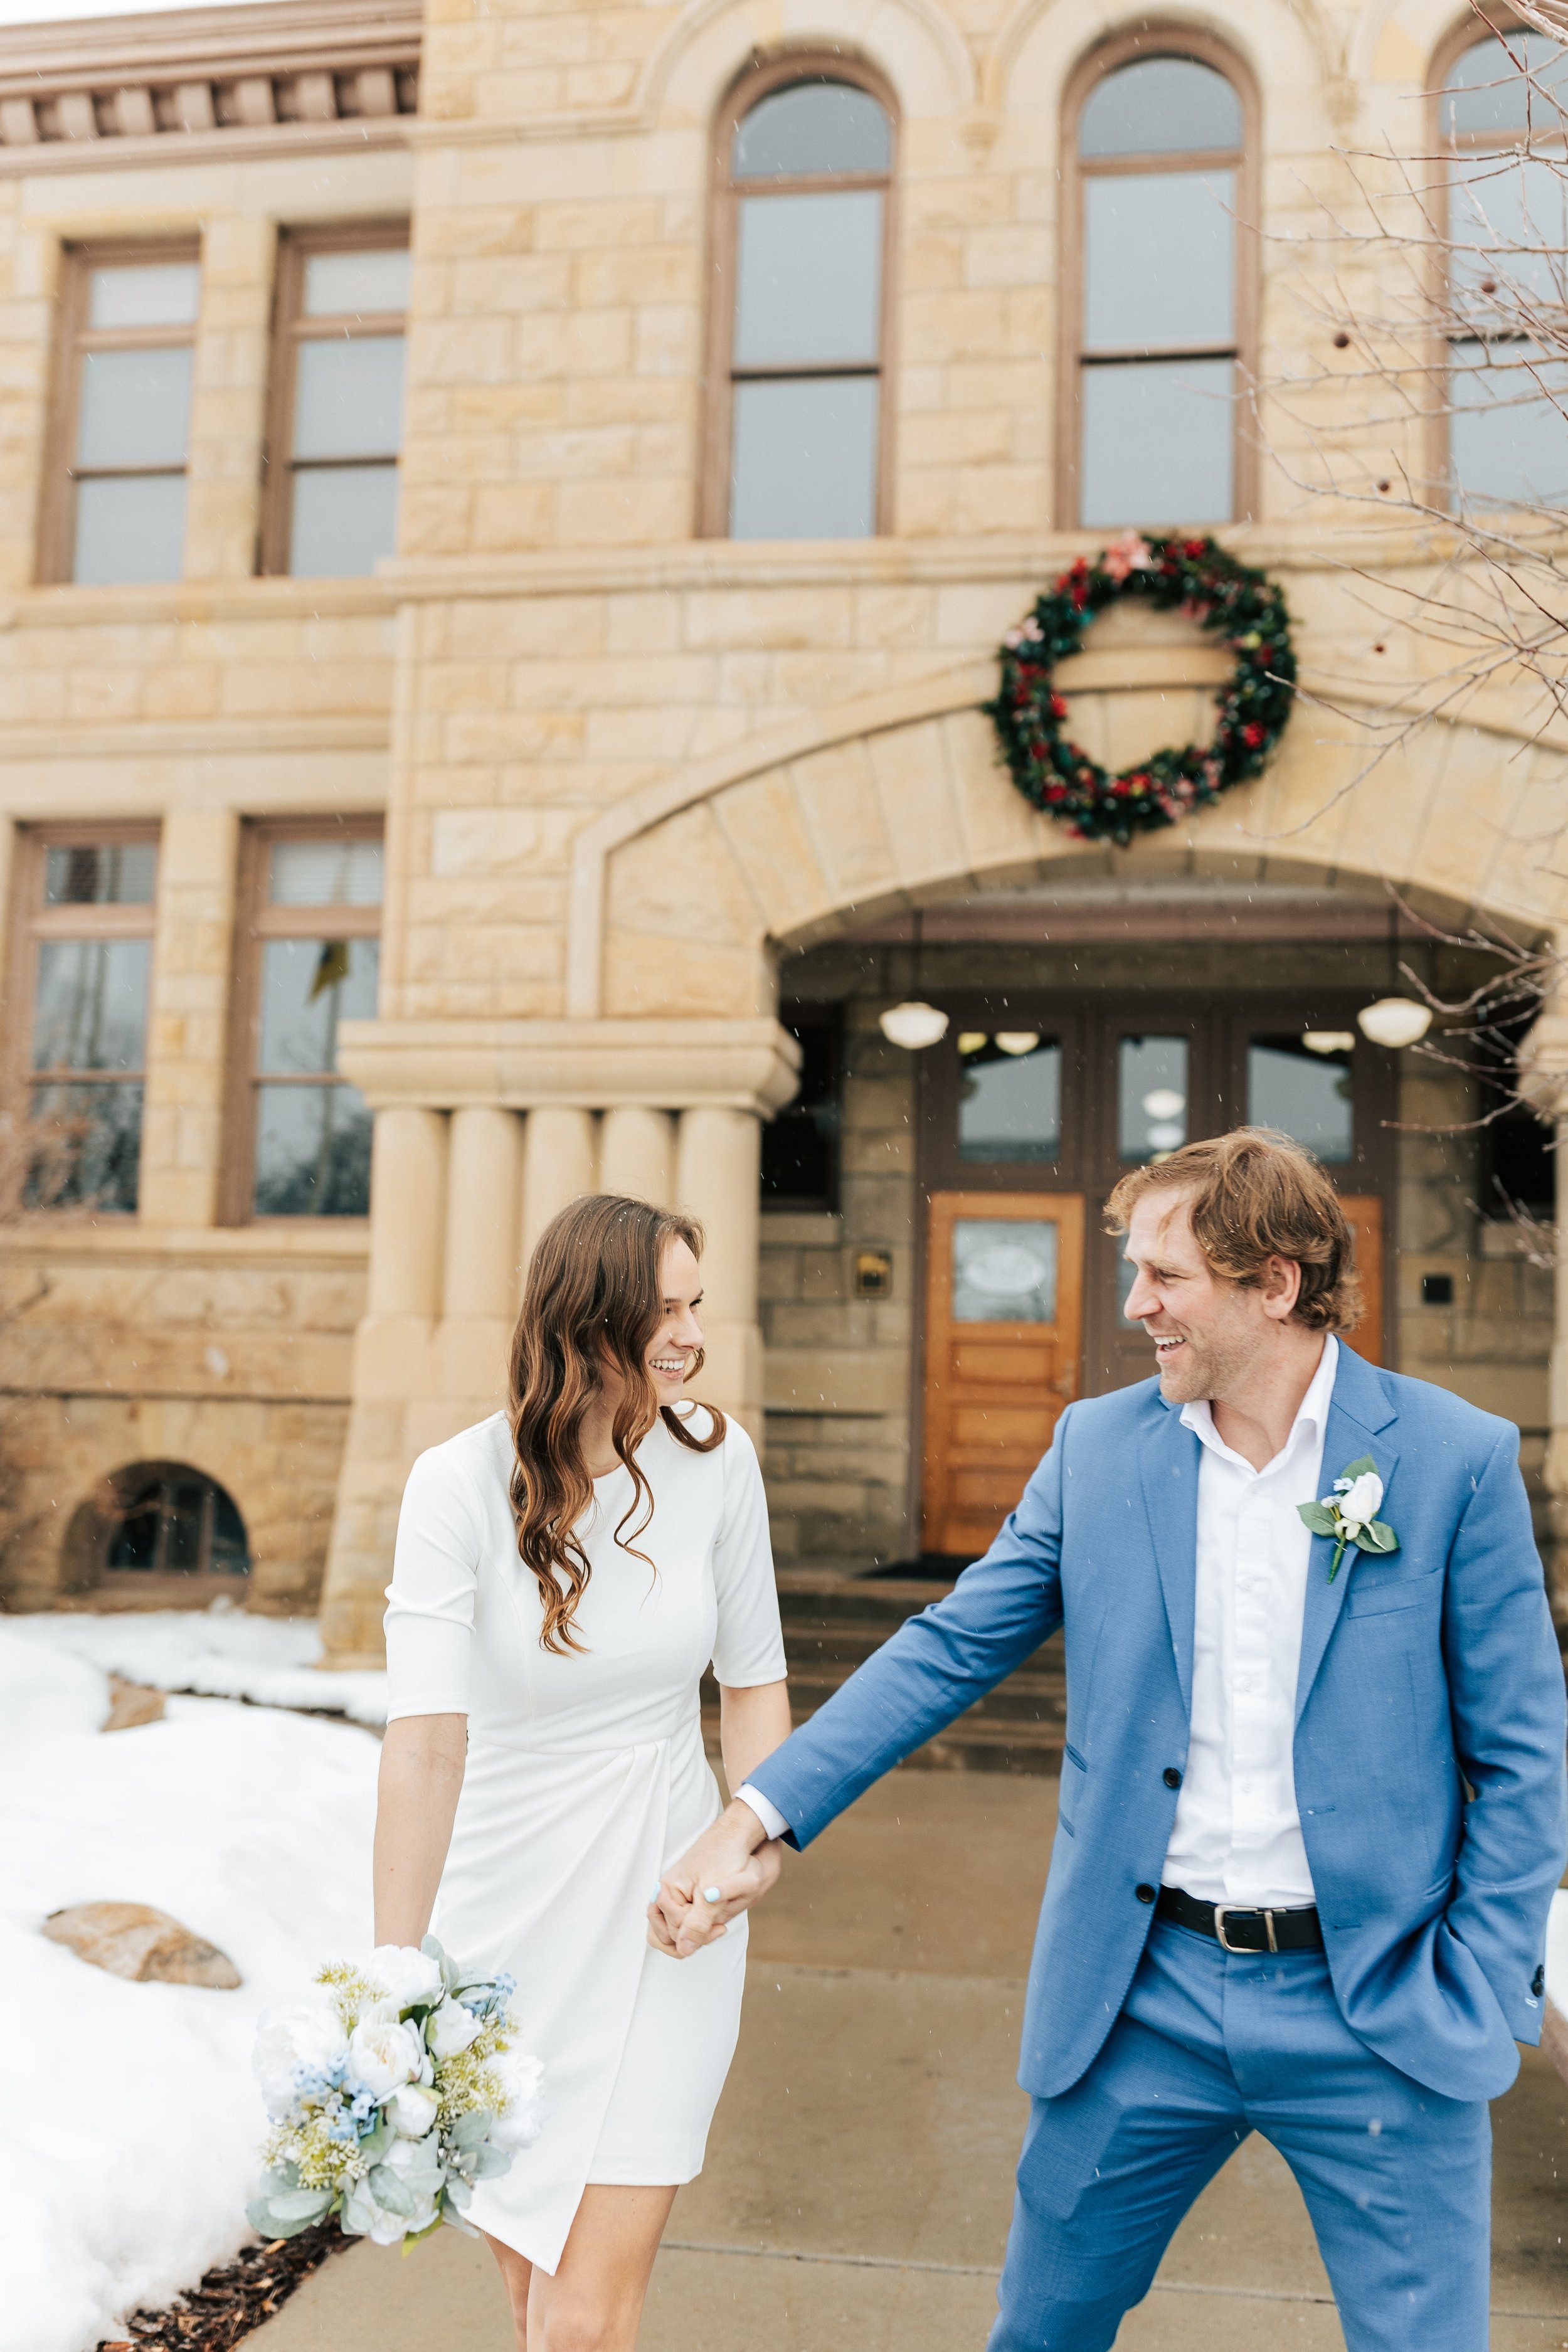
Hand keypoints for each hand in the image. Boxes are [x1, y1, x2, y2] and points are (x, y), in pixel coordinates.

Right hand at [646, 1798, 781, 1957]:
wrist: (735, 1837)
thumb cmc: (726, 1859)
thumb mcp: (714, 1896)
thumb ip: (698, 1923)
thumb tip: (684, 1950)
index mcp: (667, 1890)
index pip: (674, 1931)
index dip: (698, 1933)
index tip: (720, 1924)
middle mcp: (665, 1893)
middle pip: (668, 1935)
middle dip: (693, 1935)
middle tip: (718, 1925)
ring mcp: (672, 1895)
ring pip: (671, 1931)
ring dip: (693, 1933)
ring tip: (714, 1925)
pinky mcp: (682, 1896)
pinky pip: (680, 1921)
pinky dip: (694, 1926)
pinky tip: (712, 1921)